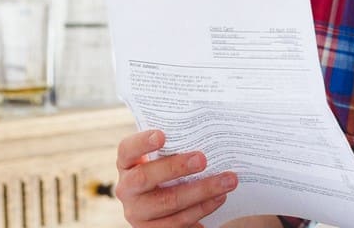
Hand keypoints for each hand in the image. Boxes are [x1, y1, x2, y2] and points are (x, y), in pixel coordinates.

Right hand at [115, 129, 238, 227]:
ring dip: (202, 191)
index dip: (142, 142)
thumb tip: (207, 134)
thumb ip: (175, 148)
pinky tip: (219, 198)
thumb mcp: (163, 159)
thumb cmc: (167, 172)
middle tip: (202, 159)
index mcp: (127, 164)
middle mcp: (126, 189)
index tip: (162, 135)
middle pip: (145, 177)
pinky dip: (202, 209)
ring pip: (168, 202)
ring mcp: (137, 212)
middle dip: (176, 167)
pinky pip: (179, 222)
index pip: (127, 150)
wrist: (163, 207)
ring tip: (227, 181)